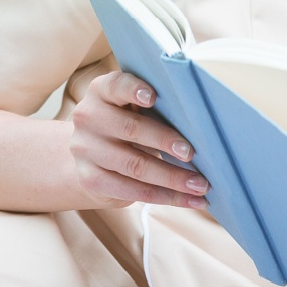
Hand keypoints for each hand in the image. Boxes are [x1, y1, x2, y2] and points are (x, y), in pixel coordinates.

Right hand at [67, 71, 209, 208]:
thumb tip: (202, 126)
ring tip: (201, 185)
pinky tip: (191, 200)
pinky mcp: (90, 179)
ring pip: (135, 166)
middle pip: (131, 129)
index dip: (133, 89)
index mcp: (102, 92)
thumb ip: (157, 107)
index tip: (154, 97)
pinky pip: (133, 191)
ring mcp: (85, 150)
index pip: (115, 85)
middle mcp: (88, 118)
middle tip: (193, 153)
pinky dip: (167, 197)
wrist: (90, 155)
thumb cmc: (128, 123)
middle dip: (165, 141)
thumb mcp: (133, 108)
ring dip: (173, 178)